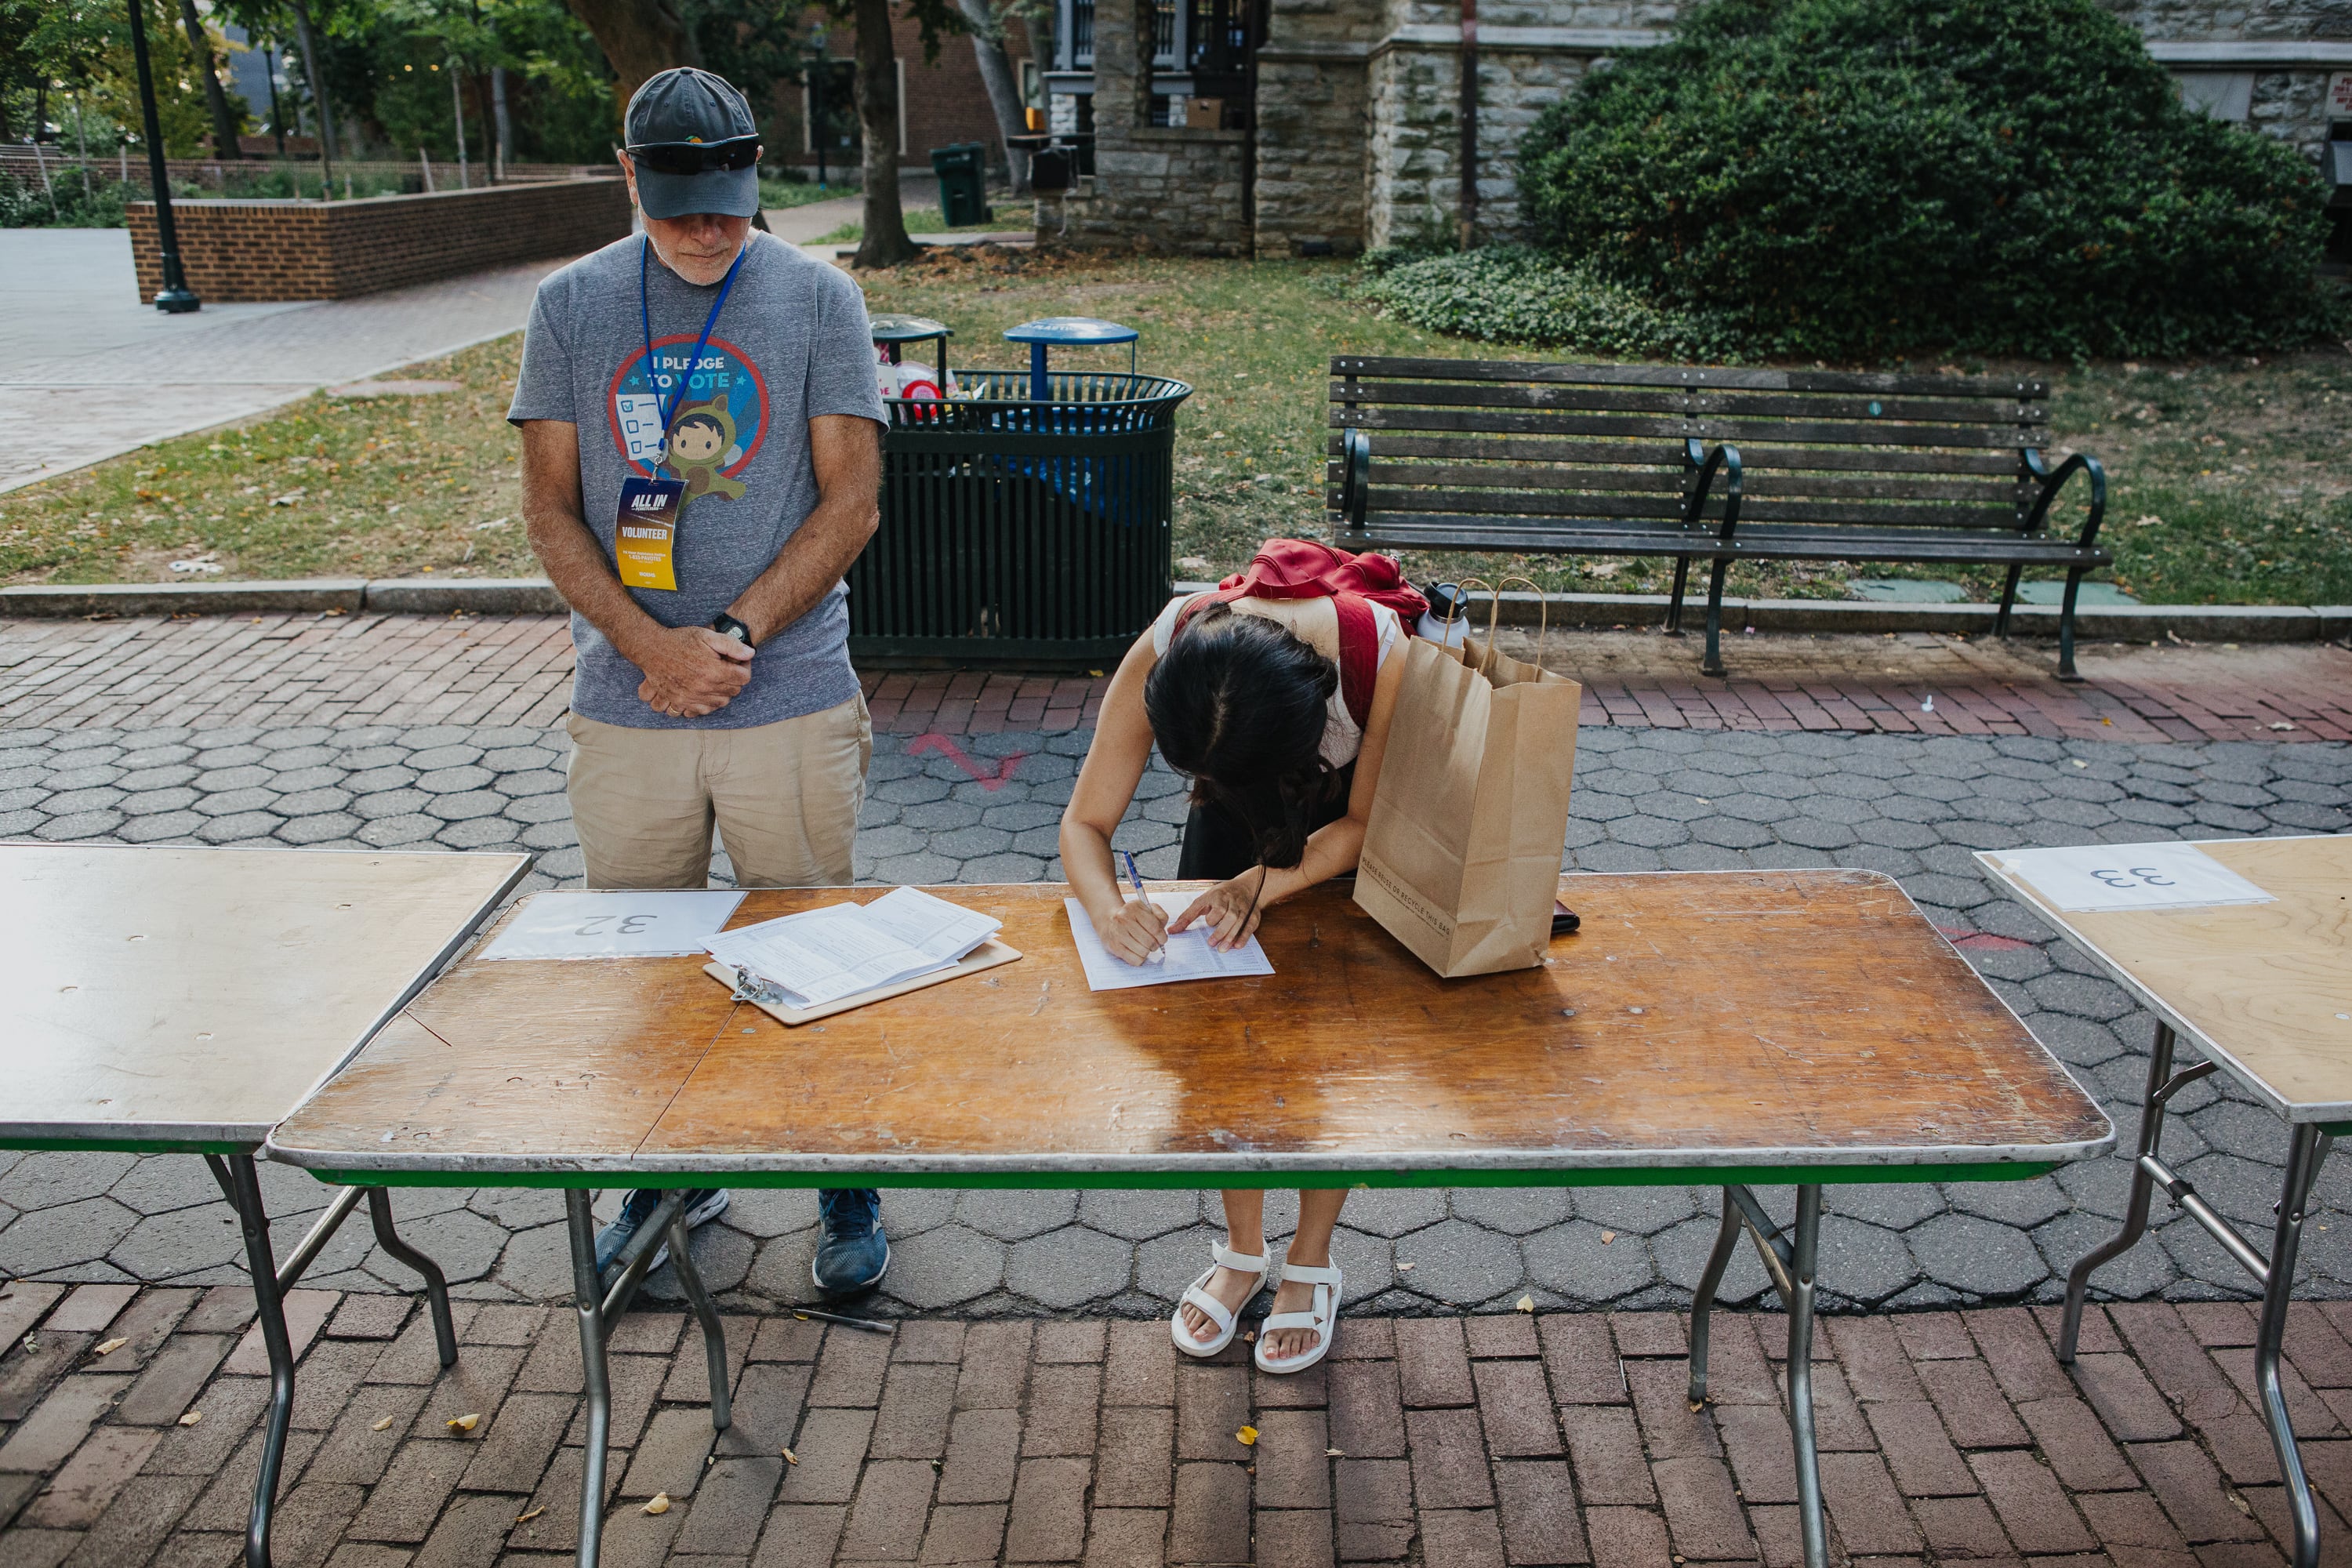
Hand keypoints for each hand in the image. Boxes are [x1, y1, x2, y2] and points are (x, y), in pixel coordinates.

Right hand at [632, 625, 753, 717]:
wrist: (651, 649)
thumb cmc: (679, 640)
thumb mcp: (706, 636)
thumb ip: (731, 645)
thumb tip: (750, 654)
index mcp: (713, 671)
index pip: (744, 678)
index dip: (745, 668)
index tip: (740, 662)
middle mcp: (704, 687)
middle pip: (734, 691)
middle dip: (734, 680)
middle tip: (728, 669)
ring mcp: (691, 697)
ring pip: (720, 703)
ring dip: (722, 693)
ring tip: (717, 680)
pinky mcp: (680, 702)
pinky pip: (702, 711)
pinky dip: (707, 703)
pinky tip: (705, 692)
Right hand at [1095, 895, 1168, 965]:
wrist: (1109, 920)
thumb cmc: (1131, 916)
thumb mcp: (1147, 909)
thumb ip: (1160, 916)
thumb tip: (1163, 930)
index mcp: (1134, 908)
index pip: (1155, 928)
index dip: (1162, 936)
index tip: (1162, 939)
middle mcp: (1123, 920)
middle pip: (1149, 942)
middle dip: (1155, 945)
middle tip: (1153, 943)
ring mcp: (1117, 934)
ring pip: (1143, 952)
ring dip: (1146, 951)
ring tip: (1143, 946)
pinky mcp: (1114, 947)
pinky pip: (1135, 960)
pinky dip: (1139, 958)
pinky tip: (1136, 951)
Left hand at [1169, 869, 1269, 950]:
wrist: (1245, 888)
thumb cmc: (1219, 896)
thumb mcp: (1202, 901)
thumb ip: (1187, 916)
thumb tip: (1172, 930)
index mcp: (1219, 896)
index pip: (1217, 907)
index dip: (1213, 917)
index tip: (1208, 924)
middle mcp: (1233, 902)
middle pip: (1230, 916)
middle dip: (1221, 931)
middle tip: (1212, 944)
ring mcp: (1245, 908)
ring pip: (1240, 923)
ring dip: (1231, 936)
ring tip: (1222, 949)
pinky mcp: (1253, 916)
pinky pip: (1250, 927)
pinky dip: (1244, 937)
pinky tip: (1237, 946)